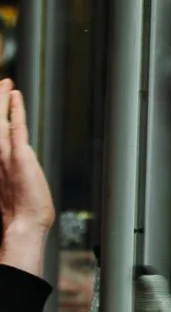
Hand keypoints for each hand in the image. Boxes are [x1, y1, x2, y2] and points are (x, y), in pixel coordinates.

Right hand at [0, 79, 55, 275]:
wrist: (24, 226)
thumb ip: (12, 173)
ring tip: (5, 83)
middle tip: (0, 83)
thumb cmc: (22, 214)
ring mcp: (5, 154)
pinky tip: (14, 95)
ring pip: (0, 120)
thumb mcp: (14, 190)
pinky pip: (16, 126)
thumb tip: (18, 170)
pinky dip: (15, 109)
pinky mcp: (18, 155)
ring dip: (1, 99)